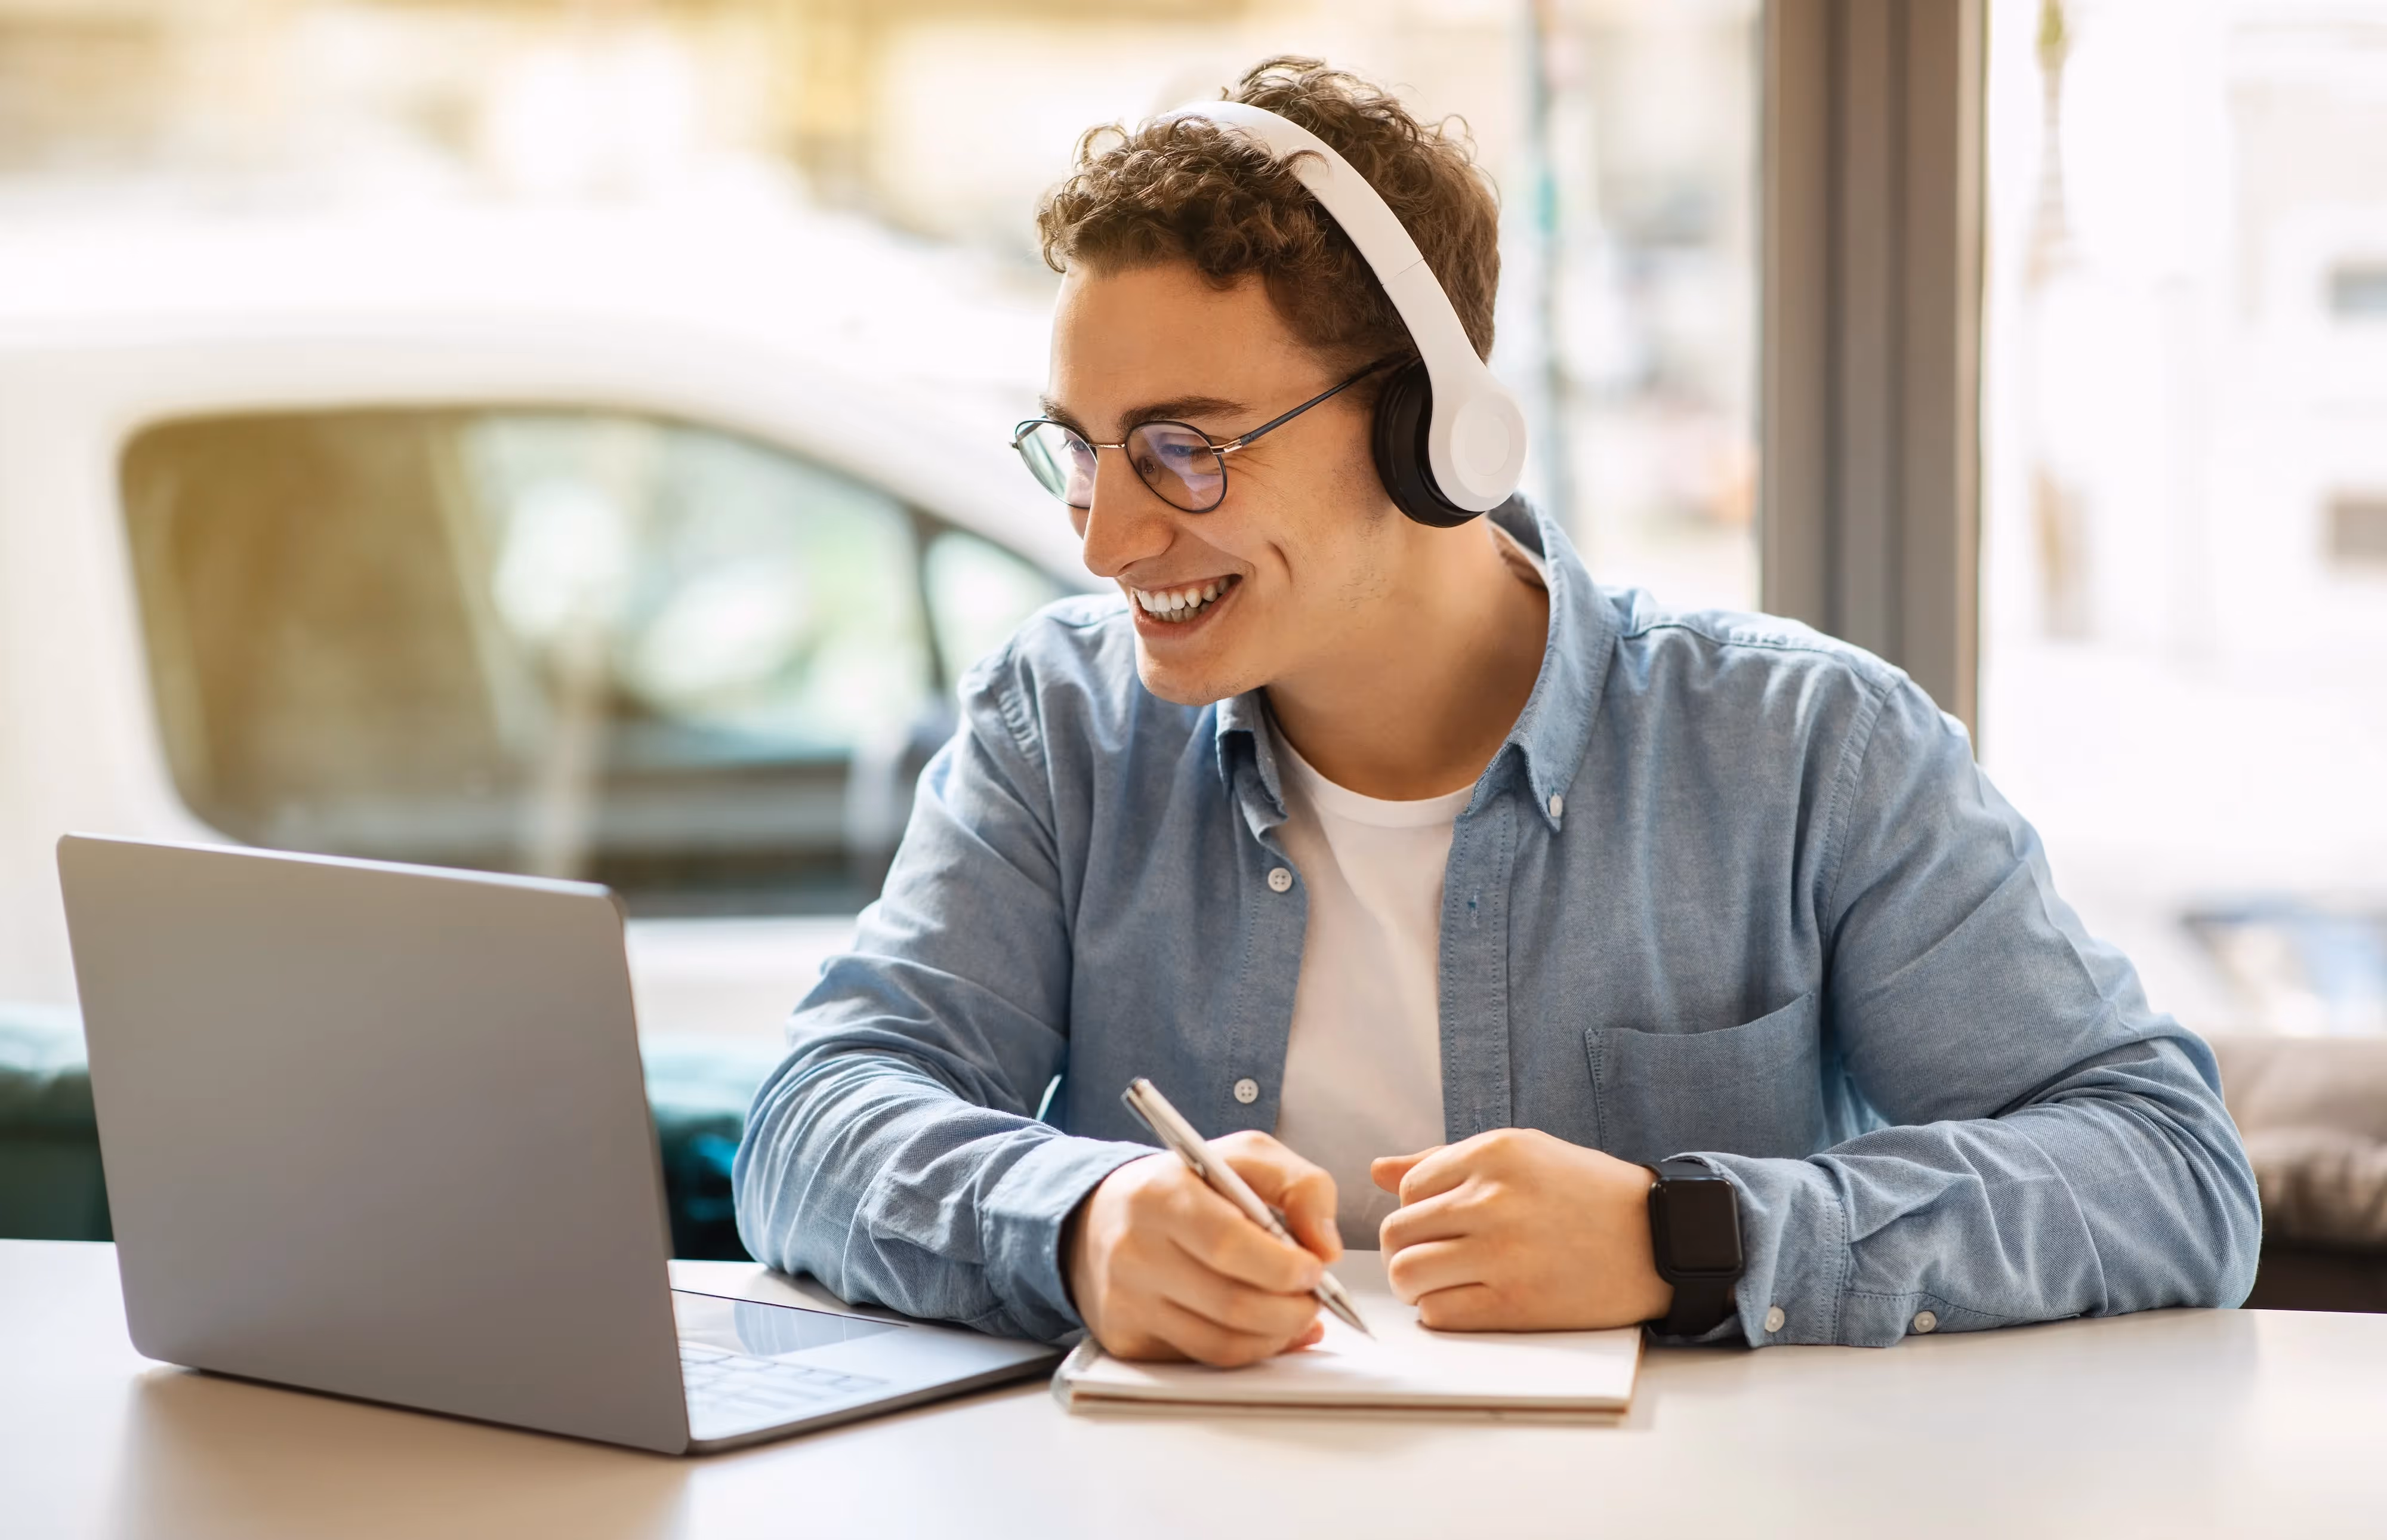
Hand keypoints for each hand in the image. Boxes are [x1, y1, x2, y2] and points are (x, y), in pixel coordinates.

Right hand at [1064, 1131, 1340, 1366]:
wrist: (1103, 1218)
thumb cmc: (1186, 1186)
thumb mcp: (1246, 1158)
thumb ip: (1301, 1186)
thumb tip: (1327, 1247)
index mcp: (1161, 1194)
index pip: (1229, 1244)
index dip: (1284, 1266)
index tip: (1316, 1267)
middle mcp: (1134, 1251)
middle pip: (1231, 1304)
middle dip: (1292, 1309)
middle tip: (1315, 1297)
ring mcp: (1126, 1302)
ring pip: (1222, 1344)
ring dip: (1277, 1336)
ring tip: (1297, 1313)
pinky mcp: (1127, 1339)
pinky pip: (1204, 1360)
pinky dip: (1248, 1351)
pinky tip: (1266, 1330)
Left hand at [1371, 1129, 1671, 1331]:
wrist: (1660, 1239)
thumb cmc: (1588, 1193)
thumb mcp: (1523, 1154)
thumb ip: (1445, 1161)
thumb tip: (1378, 1171)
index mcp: (1492, 1154)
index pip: (1407, 1189)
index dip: (1417, 1211)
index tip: (1441, 1225)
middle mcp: (1492, 1199)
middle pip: (1395, 1233)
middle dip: (1405, 1250)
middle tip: (1434, 1259)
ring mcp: (1502, 1253)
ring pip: (1405, 1274)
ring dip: (1414, 1284)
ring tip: (1443, 1283)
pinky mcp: (1515, 1303)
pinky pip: (1437, 1313)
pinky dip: (1440, 1312)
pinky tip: (1468, 1302)